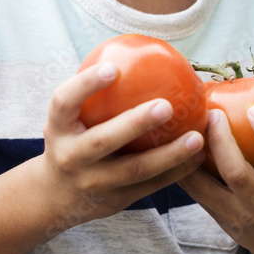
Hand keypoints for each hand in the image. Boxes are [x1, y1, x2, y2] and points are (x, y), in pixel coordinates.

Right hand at [38, 63, 206, 232]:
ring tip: (197, 137)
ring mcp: (92, 183)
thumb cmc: (71, 141)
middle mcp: (71, 157)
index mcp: (57, 129)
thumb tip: (135, 53)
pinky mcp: (114, 201)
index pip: (64, 102)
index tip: (114, 67)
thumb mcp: (67, 120)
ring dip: (169, 154)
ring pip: (135, 169)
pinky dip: (176, 172)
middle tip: (166, 105)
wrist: (55, 197)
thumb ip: (92, 96)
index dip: (86, 84)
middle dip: (135, 123)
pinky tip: (198, 156)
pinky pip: (149, 186)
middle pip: (103, 141)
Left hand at [177, 94, 253, 253]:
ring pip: (209, 190)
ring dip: (194, 159)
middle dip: (222, 142)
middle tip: (212, 113)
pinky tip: (177, 146)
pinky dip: (185, 171)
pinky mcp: (222, 222)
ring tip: (188, 129)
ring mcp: (243, 218)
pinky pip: (198, 195)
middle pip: (239, 175)